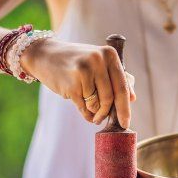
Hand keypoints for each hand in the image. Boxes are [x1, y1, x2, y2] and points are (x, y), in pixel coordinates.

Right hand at [20, 38, 135, 126]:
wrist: (45, 55)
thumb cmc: (75, 61)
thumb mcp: (98, 62)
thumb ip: (117, 77)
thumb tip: (133, 98)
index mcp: (109, 54)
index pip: (122, 86)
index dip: (125, 107)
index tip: (126, 122)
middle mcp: (98, 61)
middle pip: (110, 99)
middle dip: (106, 113)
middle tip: (100, 119)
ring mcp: (84, 72)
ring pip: (97, 105)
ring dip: (93, 111)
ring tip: (86, 103)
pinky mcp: (71, 85)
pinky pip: (84, 108)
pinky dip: (84, 112)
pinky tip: (80, 105)